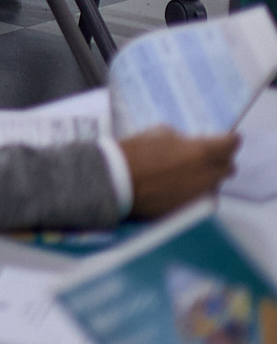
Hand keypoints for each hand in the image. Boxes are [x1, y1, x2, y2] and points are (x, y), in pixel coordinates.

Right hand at [120, 126, 240, 216]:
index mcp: (200, 152)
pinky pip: (199, 197)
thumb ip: (180, 140)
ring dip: (208, 176)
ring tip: (188, 171)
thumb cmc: (132, 153)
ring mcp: (198, 194)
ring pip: (215, 185)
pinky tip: (176, 184)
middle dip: (221, 160)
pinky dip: (193, 190)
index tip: (225, 138)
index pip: (230, 144)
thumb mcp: (157, 134)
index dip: (228, 140)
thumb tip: (186, 145)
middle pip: (228, 168)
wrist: (114, 182)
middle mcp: (206, 175)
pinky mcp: (187, 208)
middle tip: (207, 155)